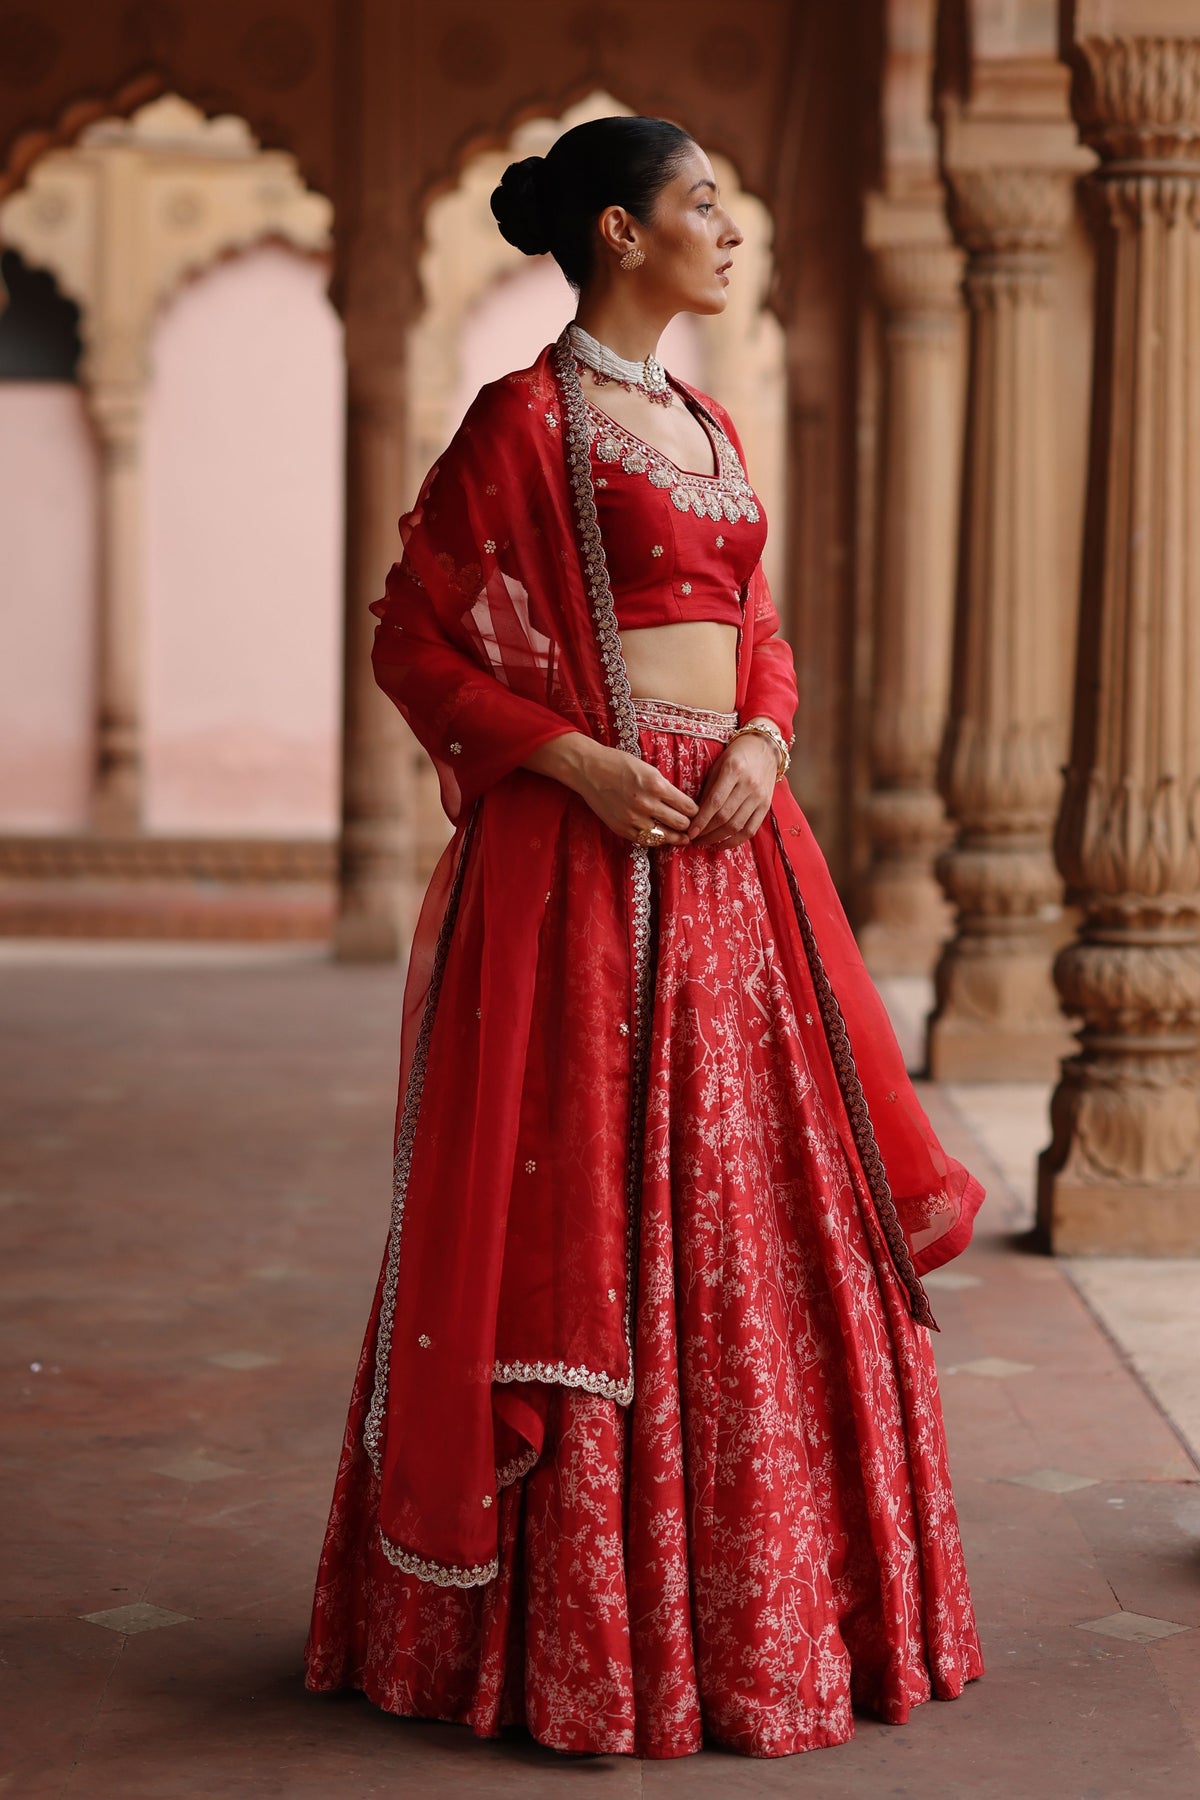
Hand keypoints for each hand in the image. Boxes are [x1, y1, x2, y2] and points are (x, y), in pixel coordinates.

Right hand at [524, 732, 698, 844]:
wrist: (589, 770)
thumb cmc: (619, 764)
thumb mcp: (648, 769)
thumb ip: (665, 787)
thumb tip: (682, 804)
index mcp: (656, 785)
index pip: (687, 806)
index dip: (695, 812)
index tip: (696, 813)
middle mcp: (647, 804)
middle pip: (680, 824)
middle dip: (688, 825)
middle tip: (691, 826)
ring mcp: (634, 819)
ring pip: (665, 836)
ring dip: (676, 837)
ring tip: (682, 837)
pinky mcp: (622, 829)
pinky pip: (646, 840)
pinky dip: (656, 840)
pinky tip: (661, 837)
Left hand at [686, 731, 777, 847]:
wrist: (765, 748)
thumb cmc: (736, 755)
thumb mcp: (718, 765)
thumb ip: (708, 788)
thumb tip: (694, 814)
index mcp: (733, 770)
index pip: (715, 802)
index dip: (701, 820)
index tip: (690, 832)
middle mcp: (749, 784)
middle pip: (725, 816)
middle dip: (706, 832)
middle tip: (693, 840)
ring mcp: (759, 796)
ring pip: (736, 825)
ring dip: (718, 839)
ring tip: (704, 843)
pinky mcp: (766, 805)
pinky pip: (751, 830)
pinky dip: (735, 841)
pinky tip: (722, 845)